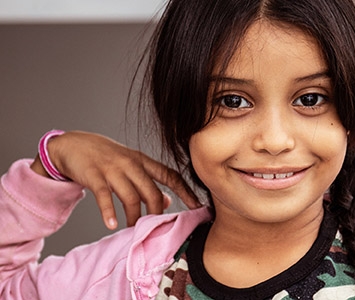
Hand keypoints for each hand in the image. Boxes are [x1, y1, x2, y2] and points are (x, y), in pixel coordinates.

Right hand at [31, 131, 200, 229]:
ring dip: (135, 217)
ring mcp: (112, 169)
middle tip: (154, 227)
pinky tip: (112, 224)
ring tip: (133, 229)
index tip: (197, 206)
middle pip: (152, 191)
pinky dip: (109, 213)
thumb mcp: (130, 165)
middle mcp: (131, 163)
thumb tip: (167, 201)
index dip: (185, 191)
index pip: (170, 175)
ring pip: (131, 197)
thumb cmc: (105, 157)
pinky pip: (104, 197)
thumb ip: (148, 182)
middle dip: (156, 212)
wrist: (73, 144)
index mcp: (143, 160)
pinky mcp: (94, 176)